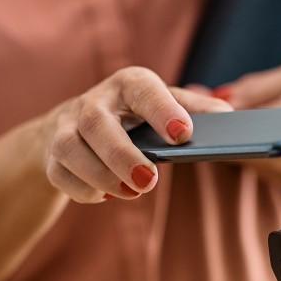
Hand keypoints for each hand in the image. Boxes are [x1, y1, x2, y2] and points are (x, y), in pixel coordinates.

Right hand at [39, 66, 230, 202]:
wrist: (75, 124)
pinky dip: (82, 189)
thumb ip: (195, 109)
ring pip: (71, 149)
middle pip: (98, 124)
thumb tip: (228, 114)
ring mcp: (66, 127)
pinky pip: (60, 174)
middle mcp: (93, 101)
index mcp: (128, 84)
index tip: (183, 135)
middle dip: (122, 155)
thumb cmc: (133, 116)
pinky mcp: (52, 155)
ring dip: (100, 175)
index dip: (161, 111)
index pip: (143, 90)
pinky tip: (105, 195)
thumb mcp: (164, 104)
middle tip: (149, 181)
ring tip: (132, 192)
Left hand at [218, 41, 280, 204]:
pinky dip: (272, 161)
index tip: (200, 123)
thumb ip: (258, 88)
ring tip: (239, 130)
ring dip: (251, 150)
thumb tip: (218, 99)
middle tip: (215, 123)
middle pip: (250, 158)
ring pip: (263, 170)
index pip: (244, 139)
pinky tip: (269, 142)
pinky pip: (280, 177)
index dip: (219, 133)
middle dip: (234, 139)